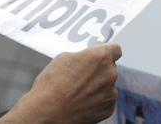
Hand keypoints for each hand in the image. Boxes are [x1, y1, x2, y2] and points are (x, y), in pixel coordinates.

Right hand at [0, 42, 122, 123]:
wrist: (45, 112)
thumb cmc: (51, 84)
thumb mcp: (64, 58)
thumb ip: (85, 53)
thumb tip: (95, 49)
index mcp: (100, 57)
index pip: (115, 49)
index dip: (108, 50)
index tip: (103, 53)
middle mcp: (110, 73)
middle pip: (110, 67)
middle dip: (99, 69)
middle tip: (82, 75)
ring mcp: (111, 92)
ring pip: (108, 84)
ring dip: (98, 85)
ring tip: (79, 91)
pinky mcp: (108, 108)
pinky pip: (106, 100)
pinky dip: (97, 100)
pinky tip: (82, 101)